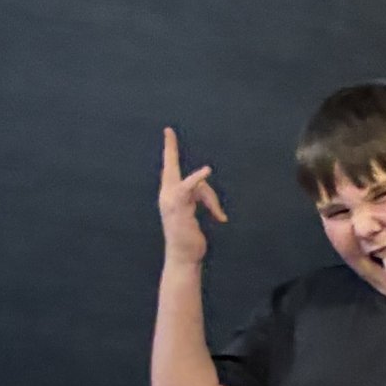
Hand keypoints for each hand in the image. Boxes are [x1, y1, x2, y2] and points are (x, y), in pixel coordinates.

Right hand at [159, 126, 226, 263]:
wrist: (183, 255)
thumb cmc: (190, 237)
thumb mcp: (197, 213)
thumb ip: (203, 198)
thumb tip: (212, 196)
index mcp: (170, 194)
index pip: (169, 169)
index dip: (170, 151)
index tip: (168, 134)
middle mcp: (166, 195)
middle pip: (170, 166)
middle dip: (170, 148)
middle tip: (168, 129)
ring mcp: (170, 201)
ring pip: (196, 186)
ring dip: (211, 200)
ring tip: (218, 217)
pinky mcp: (178, 206)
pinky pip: (190, 188)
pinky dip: (198, 179)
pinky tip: (206, 170)